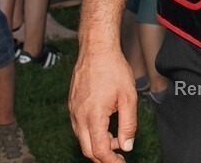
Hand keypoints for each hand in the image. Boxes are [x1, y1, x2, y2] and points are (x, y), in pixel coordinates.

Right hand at [69, 47, 138, 162]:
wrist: (96, 50)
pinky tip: (105, 125)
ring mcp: (73, 111)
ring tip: (116, 137)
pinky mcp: (72, 105)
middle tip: (119, 156)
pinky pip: (79, 127)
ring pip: (82, 139)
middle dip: (103, 157)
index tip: (122, 162)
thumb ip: (128, 124)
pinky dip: (91, 133)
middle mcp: (79, 117)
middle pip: (87, 149)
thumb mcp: (128, 97)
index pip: (99, 150)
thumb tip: (127, 146)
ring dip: (98, 144)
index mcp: (93, 117)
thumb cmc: (114, 70)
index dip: (111, 161)